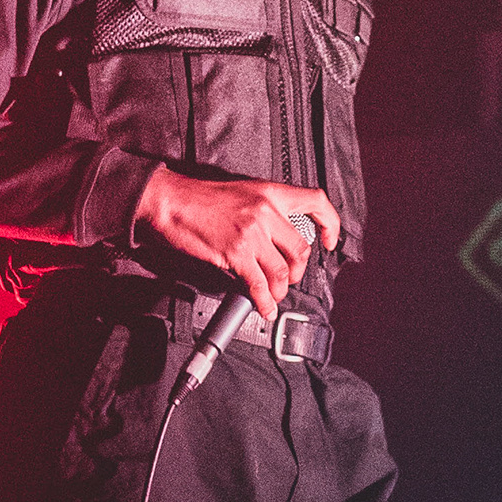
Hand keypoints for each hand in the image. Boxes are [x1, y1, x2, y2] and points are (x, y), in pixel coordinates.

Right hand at [132, 169, 339, 320]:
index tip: (328, 241)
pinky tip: (264, 308)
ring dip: (281, 290)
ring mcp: (252, 233)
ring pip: (283, 271)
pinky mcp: (236, 253)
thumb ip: (264, 212)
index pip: (316, 202)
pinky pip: (259, 284)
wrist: (171, 201)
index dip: (330, 224)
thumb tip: (277, 240)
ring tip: (273, 296)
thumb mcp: (242, 193)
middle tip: (291, 279)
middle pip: (301, 249)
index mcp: (270, 193)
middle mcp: (266, 211)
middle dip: (299, 272)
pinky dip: (265, 302)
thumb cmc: (200, 198)